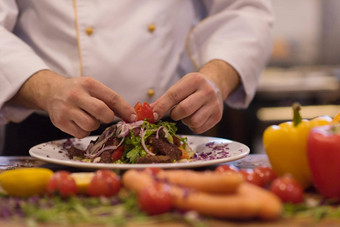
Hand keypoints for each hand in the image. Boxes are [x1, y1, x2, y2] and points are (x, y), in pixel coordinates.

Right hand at [10, 70, 135, 137]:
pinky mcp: (60, 122)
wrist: (51, 91)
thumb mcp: (93, 88)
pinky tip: (79, 122)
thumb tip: (131, 116)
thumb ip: (110, 100)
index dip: (125, 109)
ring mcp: (66, 109)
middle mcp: (76, 95)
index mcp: (89, 84)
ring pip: (91, 125)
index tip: (133, 118)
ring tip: (88, 116)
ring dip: (94, 125)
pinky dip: (84, 131)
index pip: (112, 98)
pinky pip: (81, 134)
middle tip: (105, 116)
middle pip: (102, 112)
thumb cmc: (78, 91)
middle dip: (108, 117)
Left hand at [152, 60, 239, 133]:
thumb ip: (164, 100)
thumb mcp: (180, 87)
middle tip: (175, 112)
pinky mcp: (217, 117)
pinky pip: (199, 129)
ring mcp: (214, 105)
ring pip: (193, 121)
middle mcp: (207, 91)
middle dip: (175, 114)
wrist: (215, 86)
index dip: (161, 107)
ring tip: (188, 114)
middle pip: (184, 110)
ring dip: (185, 121)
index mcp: (195, 80)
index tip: (153, 116)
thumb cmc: (193, 87)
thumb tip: (149, 113)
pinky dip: (193, 126)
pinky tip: (195, 117)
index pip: (174, 95)